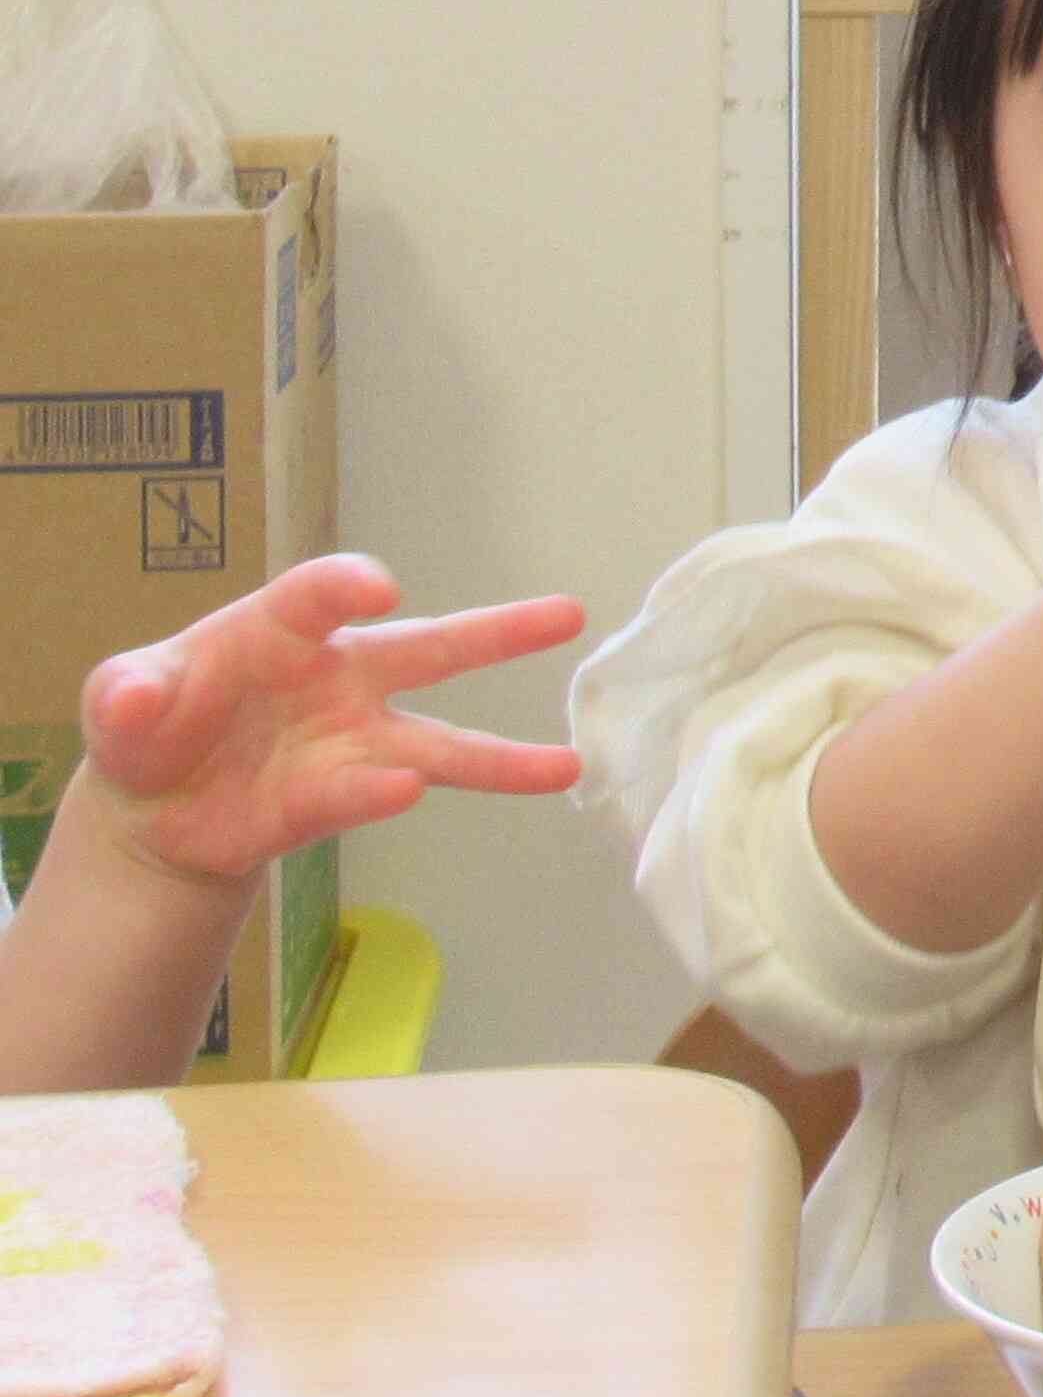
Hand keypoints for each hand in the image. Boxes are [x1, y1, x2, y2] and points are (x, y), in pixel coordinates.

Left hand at [77, 555, 584, 889]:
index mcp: (285, 630)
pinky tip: (407, 794)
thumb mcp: (120, 700)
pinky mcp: (337, 800)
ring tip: (568, 767)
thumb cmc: (153, 723)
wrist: (156, 809)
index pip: (322, 595)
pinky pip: (367, 797)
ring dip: (500, 757)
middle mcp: (340, 679)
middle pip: (430, 648)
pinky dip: (380, 797)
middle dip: (499, 632)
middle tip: (569, 614)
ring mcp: (350, 742)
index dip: (349, 587)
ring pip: (437, 743)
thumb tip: (129, 699)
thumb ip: (125, 693)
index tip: (379, 591)